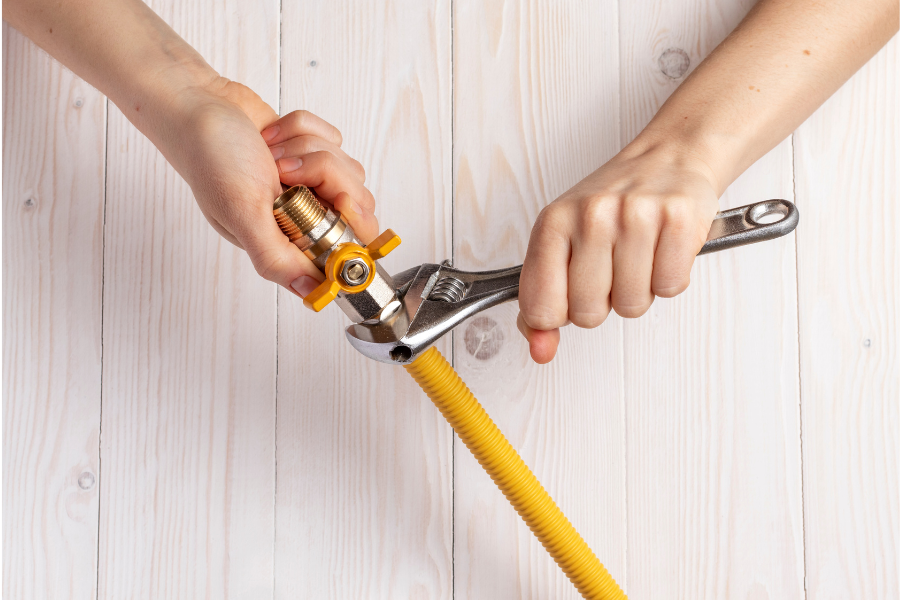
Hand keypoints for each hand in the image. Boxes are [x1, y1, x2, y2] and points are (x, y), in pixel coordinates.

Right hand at [167, 77, 377, 297]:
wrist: (195, 102)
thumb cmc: (210, 157)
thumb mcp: (242, 212)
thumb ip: (276, 257)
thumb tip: (310, 292)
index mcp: (287, 239)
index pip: (346, 248)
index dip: (352, 225)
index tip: (338, 201)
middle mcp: (301, 215)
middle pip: (356, 202)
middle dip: (325, 175)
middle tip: (287, 172)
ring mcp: (308, 182)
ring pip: (346, 167)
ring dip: (307, 149)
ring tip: (271, 154)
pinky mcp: (309, 151)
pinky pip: (333, 139)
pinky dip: (302, 129)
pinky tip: (270, 136)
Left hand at [517, 142, 719, 362]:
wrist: (668, 158)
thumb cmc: (610, 207)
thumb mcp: (562, 244)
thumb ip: (543, 302)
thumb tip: (540, 351)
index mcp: (552, 222)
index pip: (540, 308)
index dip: (559, 315)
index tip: (569, 298)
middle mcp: (591, 215)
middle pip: (588, 314)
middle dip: (603, 303)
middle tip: (612, 268)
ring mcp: (636, 215)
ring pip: (632, 306)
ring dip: (638, 291)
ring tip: (638, 256)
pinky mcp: (679, 220)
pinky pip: (669, 287)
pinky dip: (669, 279)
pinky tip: (662, 250)